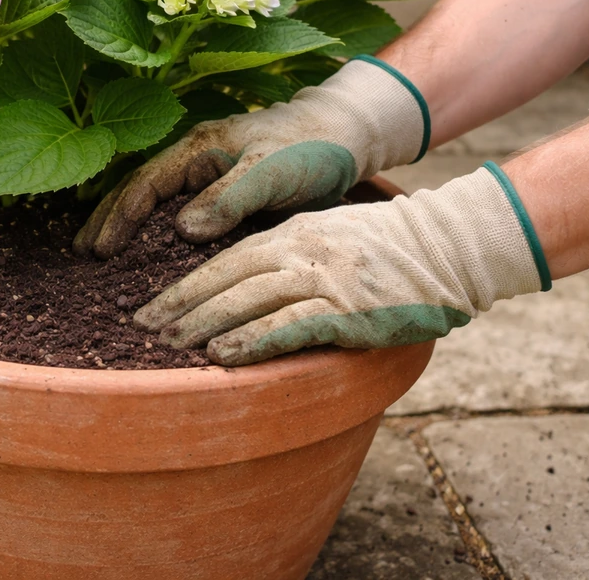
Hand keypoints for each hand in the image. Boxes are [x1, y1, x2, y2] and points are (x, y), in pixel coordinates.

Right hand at [74, 57, 427, 258]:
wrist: (345, 139)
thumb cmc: (309, 147)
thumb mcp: (270, 171)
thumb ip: (229, 198)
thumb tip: (182, 231)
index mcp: (196, 149)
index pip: (144, 184)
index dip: (119, 217)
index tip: (100, 251)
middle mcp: (193, 164)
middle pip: (137, 193)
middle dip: (107, 221)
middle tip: (81, 256)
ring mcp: (205, 182)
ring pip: (154, 207)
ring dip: (125, 230)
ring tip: (99, 258)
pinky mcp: (223, 201)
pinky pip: (180, 221)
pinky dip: (157, 239)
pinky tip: (147, 261)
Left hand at [134, 165, 548, 365]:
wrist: (447, 245)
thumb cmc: (386, 245)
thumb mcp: (328, 236)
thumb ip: (286, 255)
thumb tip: (244, 282)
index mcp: (291, 235)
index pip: (224, 261)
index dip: (184, 286)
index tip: (149, 307)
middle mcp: (299, 252)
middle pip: (226, 279)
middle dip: (180, 305)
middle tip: (140, 330)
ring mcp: (323, 279)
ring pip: (249, 300)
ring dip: (205, 323)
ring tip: (169, 345)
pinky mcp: (348, 310)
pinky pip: (291, 325)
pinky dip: (254, 339)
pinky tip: (224, 354)